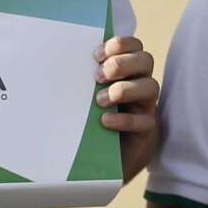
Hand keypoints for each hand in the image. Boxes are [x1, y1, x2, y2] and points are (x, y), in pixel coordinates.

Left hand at [94, 36, 161, 181]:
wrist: (100, 163)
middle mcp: (139, 84)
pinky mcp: (147, 131)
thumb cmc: (89, 122)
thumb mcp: (84, 97)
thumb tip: (57, 61)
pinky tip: (105, 121)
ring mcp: (145, 107)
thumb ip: (82, 79)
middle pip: (146, 60)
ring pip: (151, 87)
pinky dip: (125, 119)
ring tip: (100, 101)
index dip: (120, 45)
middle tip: (98, 76)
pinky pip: (145, 121)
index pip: (134, 46)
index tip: (96, 56)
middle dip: (122, 64)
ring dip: (124, 89)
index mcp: (126, 71)